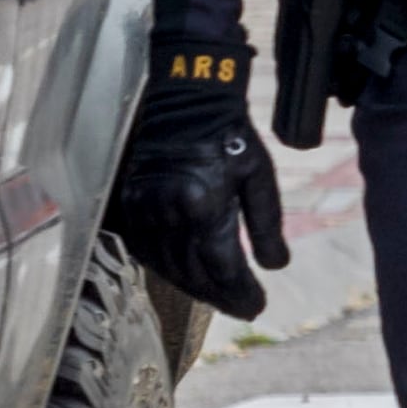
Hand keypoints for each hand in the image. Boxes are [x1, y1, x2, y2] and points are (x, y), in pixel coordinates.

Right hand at [111, 48, 285, 320]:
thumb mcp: (259, 177)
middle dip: (220, 296)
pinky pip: (146, 250)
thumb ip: (267, 225)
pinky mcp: (131, 204)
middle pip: (194, 272)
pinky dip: (167, 269)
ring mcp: (145, 209)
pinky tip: (185, 274)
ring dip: (195, 287)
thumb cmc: (229, 136)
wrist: (187, 101)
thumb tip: (275, 267)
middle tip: (241, 306)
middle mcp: (169, 211)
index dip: (240, 293)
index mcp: (203, 203)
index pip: (222, 266)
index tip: (257, 306)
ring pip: (169, 267)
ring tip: (218, 296)